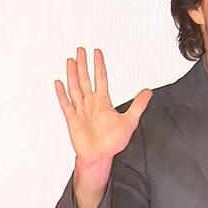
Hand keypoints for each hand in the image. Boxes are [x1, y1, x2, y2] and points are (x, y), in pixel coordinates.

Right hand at [54, 47, 151, 194]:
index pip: (100, 79)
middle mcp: (90, 104)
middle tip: (80, 50)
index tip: (97, 52)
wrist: (100, 157)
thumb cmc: (112, 142)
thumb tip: (148, 92)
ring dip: (72, 74)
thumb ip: (138, 105)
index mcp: (103, 102)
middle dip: (83, 64)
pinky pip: (66, 104)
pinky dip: (62, 94)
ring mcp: (80, 111)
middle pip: (85, 79)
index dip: (99, 65)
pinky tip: (58, 83)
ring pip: (75, 88)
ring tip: (70, 61)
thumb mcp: (130, 121)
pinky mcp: (72, 120)